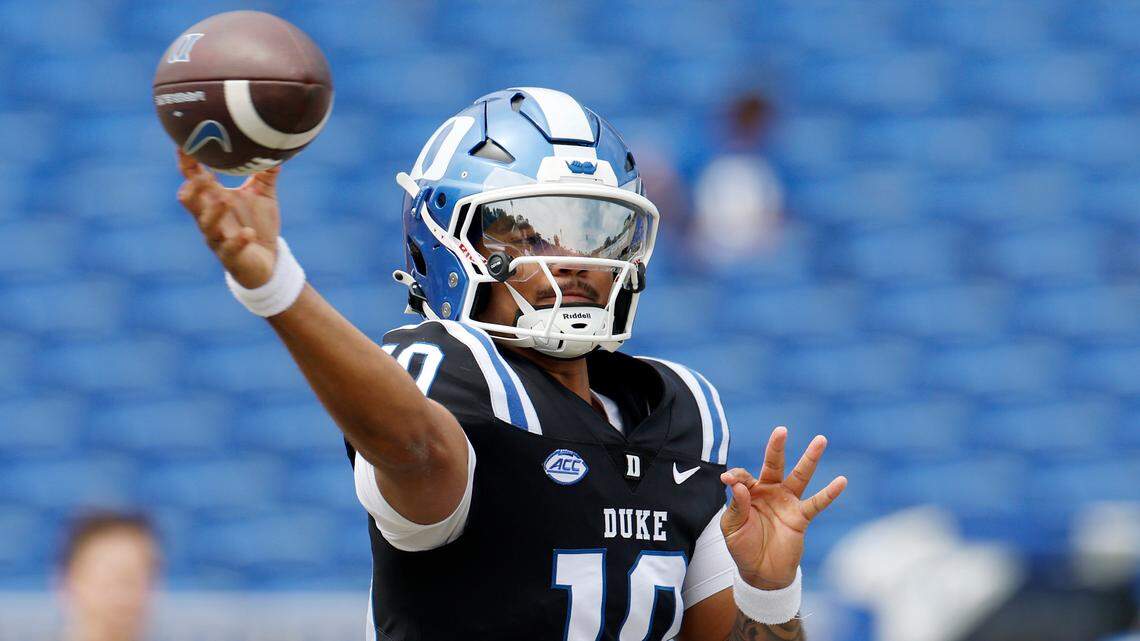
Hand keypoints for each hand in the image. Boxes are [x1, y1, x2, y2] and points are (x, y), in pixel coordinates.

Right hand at [176, 149, 281, 287]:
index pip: (193, 177)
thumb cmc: (258, 225)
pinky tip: (249, 234)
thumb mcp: (263, 195)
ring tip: (226, 199)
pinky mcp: (231, 256)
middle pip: (188, 200)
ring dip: (214, 212)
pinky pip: (230, 249)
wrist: (268, 262)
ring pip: (205, 224)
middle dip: (192, 187)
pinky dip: (239, 240)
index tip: (185, 143)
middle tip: (204, 174)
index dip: (187, 161)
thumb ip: (265, 172)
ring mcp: (218, 237)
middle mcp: (210, 217)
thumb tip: (274, 146)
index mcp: (214, 199)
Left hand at [720, 426, 846, 589]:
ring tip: (821, 440)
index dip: (736, 477)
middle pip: (774, 464)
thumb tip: (738, 484)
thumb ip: (736, 506)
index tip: (728, 480)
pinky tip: (841, 481)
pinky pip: (817, 503)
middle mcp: (770, 492)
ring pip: (800, 476)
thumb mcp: (732, 527)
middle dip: (777, 447)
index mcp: (749, 492)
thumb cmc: (742, 547)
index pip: (743, 476)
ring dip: (810, 458)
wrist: (761, 573)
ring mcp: (787, 502)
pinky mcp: (801, 517)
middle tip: (781, 430)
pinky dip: (829, 493)